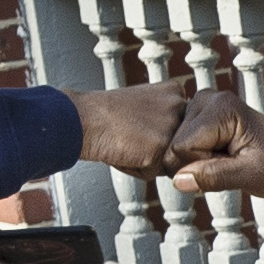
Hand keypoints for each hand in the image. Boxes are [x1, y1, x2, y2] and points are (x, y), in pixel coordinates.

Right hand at [70, 83, 199, 174]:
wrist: (82, 118)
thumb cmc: (105, 114)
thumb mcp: (144, 102)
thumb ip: (166, 116)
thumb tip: (180, 142)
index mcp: (175, 91)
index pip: (180, 129)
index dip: (154, 133)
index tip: (135, 123)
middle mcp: (179, 106)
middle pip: (176, 146)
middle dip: (154, 148)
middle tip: (130, 134)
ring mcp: (171, 127)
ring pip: (166, 161)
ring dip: (146, 160)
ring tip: (126, 141)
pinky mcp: (160, 149)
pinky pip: (152, 173)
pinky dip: (135, 169)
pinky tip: (122, 150)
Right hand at [158, 85, 263, 198]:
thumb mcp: (251, 176)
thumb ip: (214, 176)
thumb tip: (178, 180)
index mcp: (222, 106)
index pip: (182, 146)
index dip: (202, 165)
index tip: (232, 163)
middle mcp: (208, 99)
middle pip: (175, 145)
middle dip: (199, 163)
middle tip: (232, 162)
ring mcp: (202, 107)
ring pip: (175, 147)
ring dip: (199, 161)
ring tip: (229, 158)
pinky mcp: (200, 118)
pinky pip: (180, 146)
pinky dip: (198, 158)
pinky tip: (221, 155)